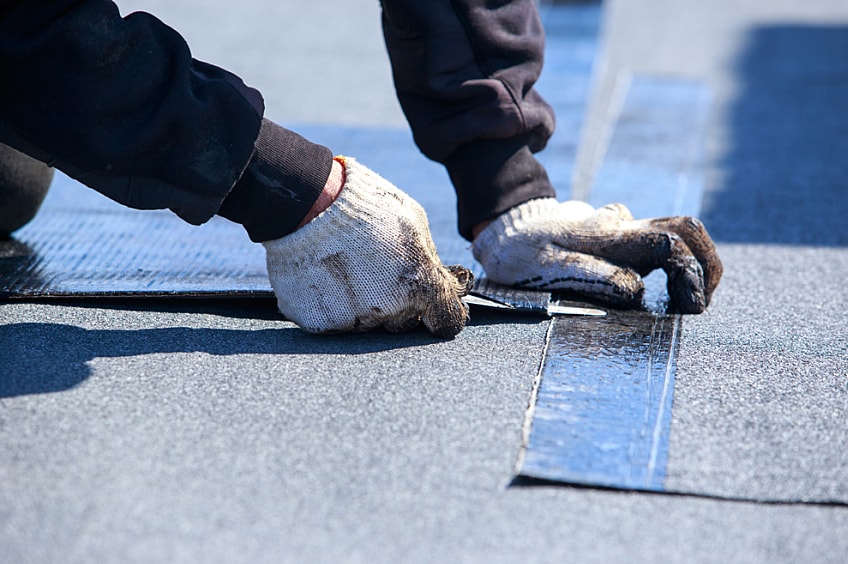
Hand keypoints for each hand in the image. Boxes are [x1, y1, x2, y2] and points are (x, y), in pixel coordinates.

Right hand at [263, 157, 471, 336]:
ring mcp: (352, 320)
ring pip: (368, 323)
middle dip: (399, 303)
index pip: (447, 323)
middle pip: (404, 323)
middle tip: (380, 271)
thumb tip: (442, 279)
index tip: (434, 305)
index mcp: (420, 287)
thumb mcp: (414, 223)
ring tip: (348, 265)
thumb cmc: (367, 208)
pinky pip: (334, 320)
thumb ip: (430, 259)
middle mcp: (388, 310)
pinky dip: (332, 303)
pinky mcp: (319, 322)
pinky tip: (326, 273)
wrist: (307, 204)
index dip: (443, 313)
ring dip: (364, 302)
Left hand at [472, 198, 722, 312]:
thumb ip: (591, 276)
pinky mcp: (620, 233)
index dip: (690, 273)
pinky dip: (675, 264)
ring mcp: (623, 226)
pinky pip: (659, 242)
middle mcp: (622, 225)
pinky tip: (669, 290)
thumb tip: (636, 290)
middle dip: (707, 263)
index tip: (690, 306)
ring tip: (690, 300)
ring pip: (676, 232)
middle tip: (702, 303)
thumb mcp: (545, 268)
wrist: (505, 227)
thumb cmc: (521, 255)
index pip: (668, 243)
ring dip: (694, 262)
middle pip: (687, 228)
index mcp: (608, 235)